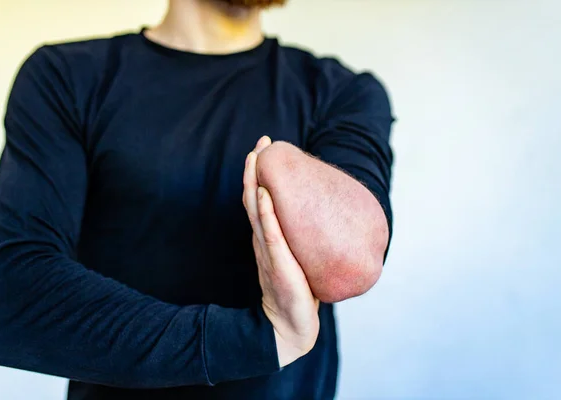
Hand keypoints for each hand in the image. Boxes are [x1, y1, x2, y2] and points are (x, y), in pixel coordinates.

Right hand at [242, 136, 319, 367]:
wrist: (290, 324)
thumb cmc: (295, 290)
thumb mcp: (294, 257)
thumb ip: (295, 237)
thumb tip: (317, 214)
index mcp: (266, 238)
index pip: (258, 201)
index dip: (257, 175)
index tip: (263, 150)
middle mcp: (262, 240)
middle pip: (252, 199)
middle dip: (253, 170)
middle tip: (260, 144)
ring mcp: (267, 251)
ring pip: (256, 211)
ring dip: (253, 184)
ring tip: (255, 159)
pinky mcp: (278, 264)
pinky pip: (271, 236)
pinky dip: (266, 214)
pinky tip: (264, 195)